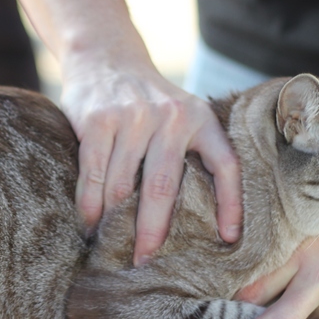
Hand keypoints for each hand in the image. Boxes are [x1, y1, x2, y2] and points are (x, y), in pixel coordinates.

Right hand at [61, 45, 242, 263]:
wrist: (104, 55)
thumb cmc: (146, 99)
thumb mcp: (180, 113)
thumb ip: (189, 150)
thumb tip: (201, 218)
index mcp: (199, 118)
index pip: (225, 165)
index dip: (230, 205)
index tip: (229, 240)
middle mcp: (170, 117)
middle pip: (163, 188)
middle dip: (152, 232)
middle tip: (144, 262)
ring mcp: (132, 117)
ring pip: (121, 186)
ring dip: (112, 223)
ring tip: (109, 248)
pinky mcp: (98, 120)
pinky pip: (93, 174)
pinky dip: (89, 205)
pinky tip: (88, 224)